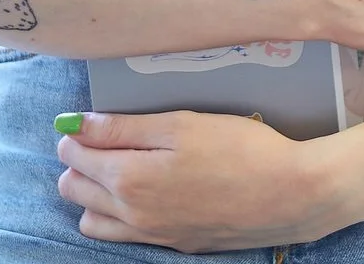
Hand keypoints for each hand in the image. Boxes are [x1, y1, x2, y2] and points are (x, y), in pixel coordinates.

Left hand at [54, 107, 342, 249]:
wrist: (288, 194)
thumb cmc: (238, 148)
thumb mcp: (180, 124)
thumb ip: (124, 127)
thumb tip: (77, 125)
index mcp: (129, 179)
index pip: (76, 157)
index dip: (75, 134)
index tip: (85, 119)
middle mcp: (133, 215)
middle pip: (76, 191)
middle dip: (78, 162)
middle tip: (101, 137)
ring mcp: (153, 235)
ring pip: (94, 221)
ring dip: (93, 193)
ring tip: (117, 164)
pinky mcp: (175, 244)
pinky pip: (124, 235)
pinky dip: (117, 215)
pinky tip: (142, 190)